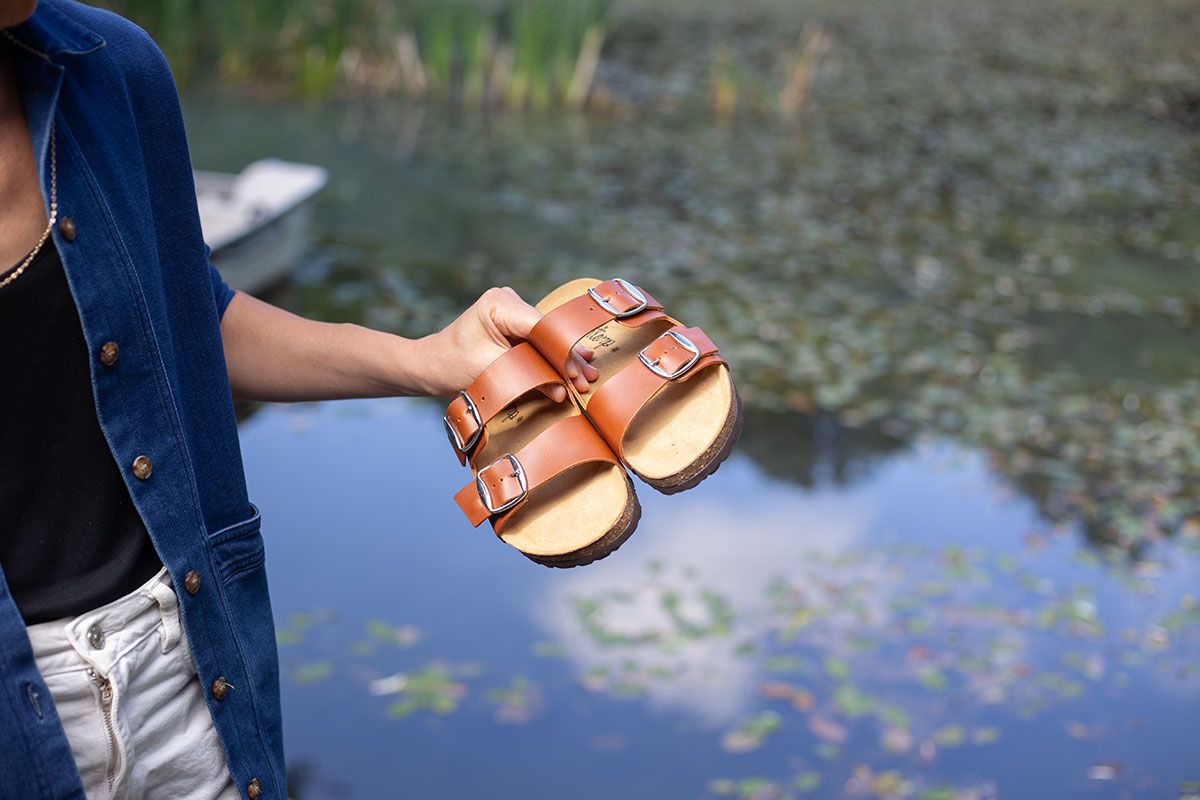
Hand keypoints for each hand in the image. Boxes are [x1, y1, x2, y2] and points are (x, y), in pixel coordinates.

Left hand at [420, 286, 597, 400]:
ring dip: (565, 359)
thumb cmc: (451, 366)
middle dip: (568, 357)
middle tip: (588, 379)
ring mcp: (514, 313)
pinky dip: (554, 358)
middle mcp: (509, 302)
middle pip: (548, 331)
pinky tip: (577, 366)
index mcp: (498, 304)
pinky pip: (540, 342)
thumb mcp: (490, 372)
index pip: (541, 327)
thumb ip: (527, 377)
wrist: (431, 366)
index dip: (561, 351)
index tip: (576, 373)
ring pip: (548, 337)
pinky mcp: (516, 327)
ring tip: (587, 377)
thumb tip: (562, 390)